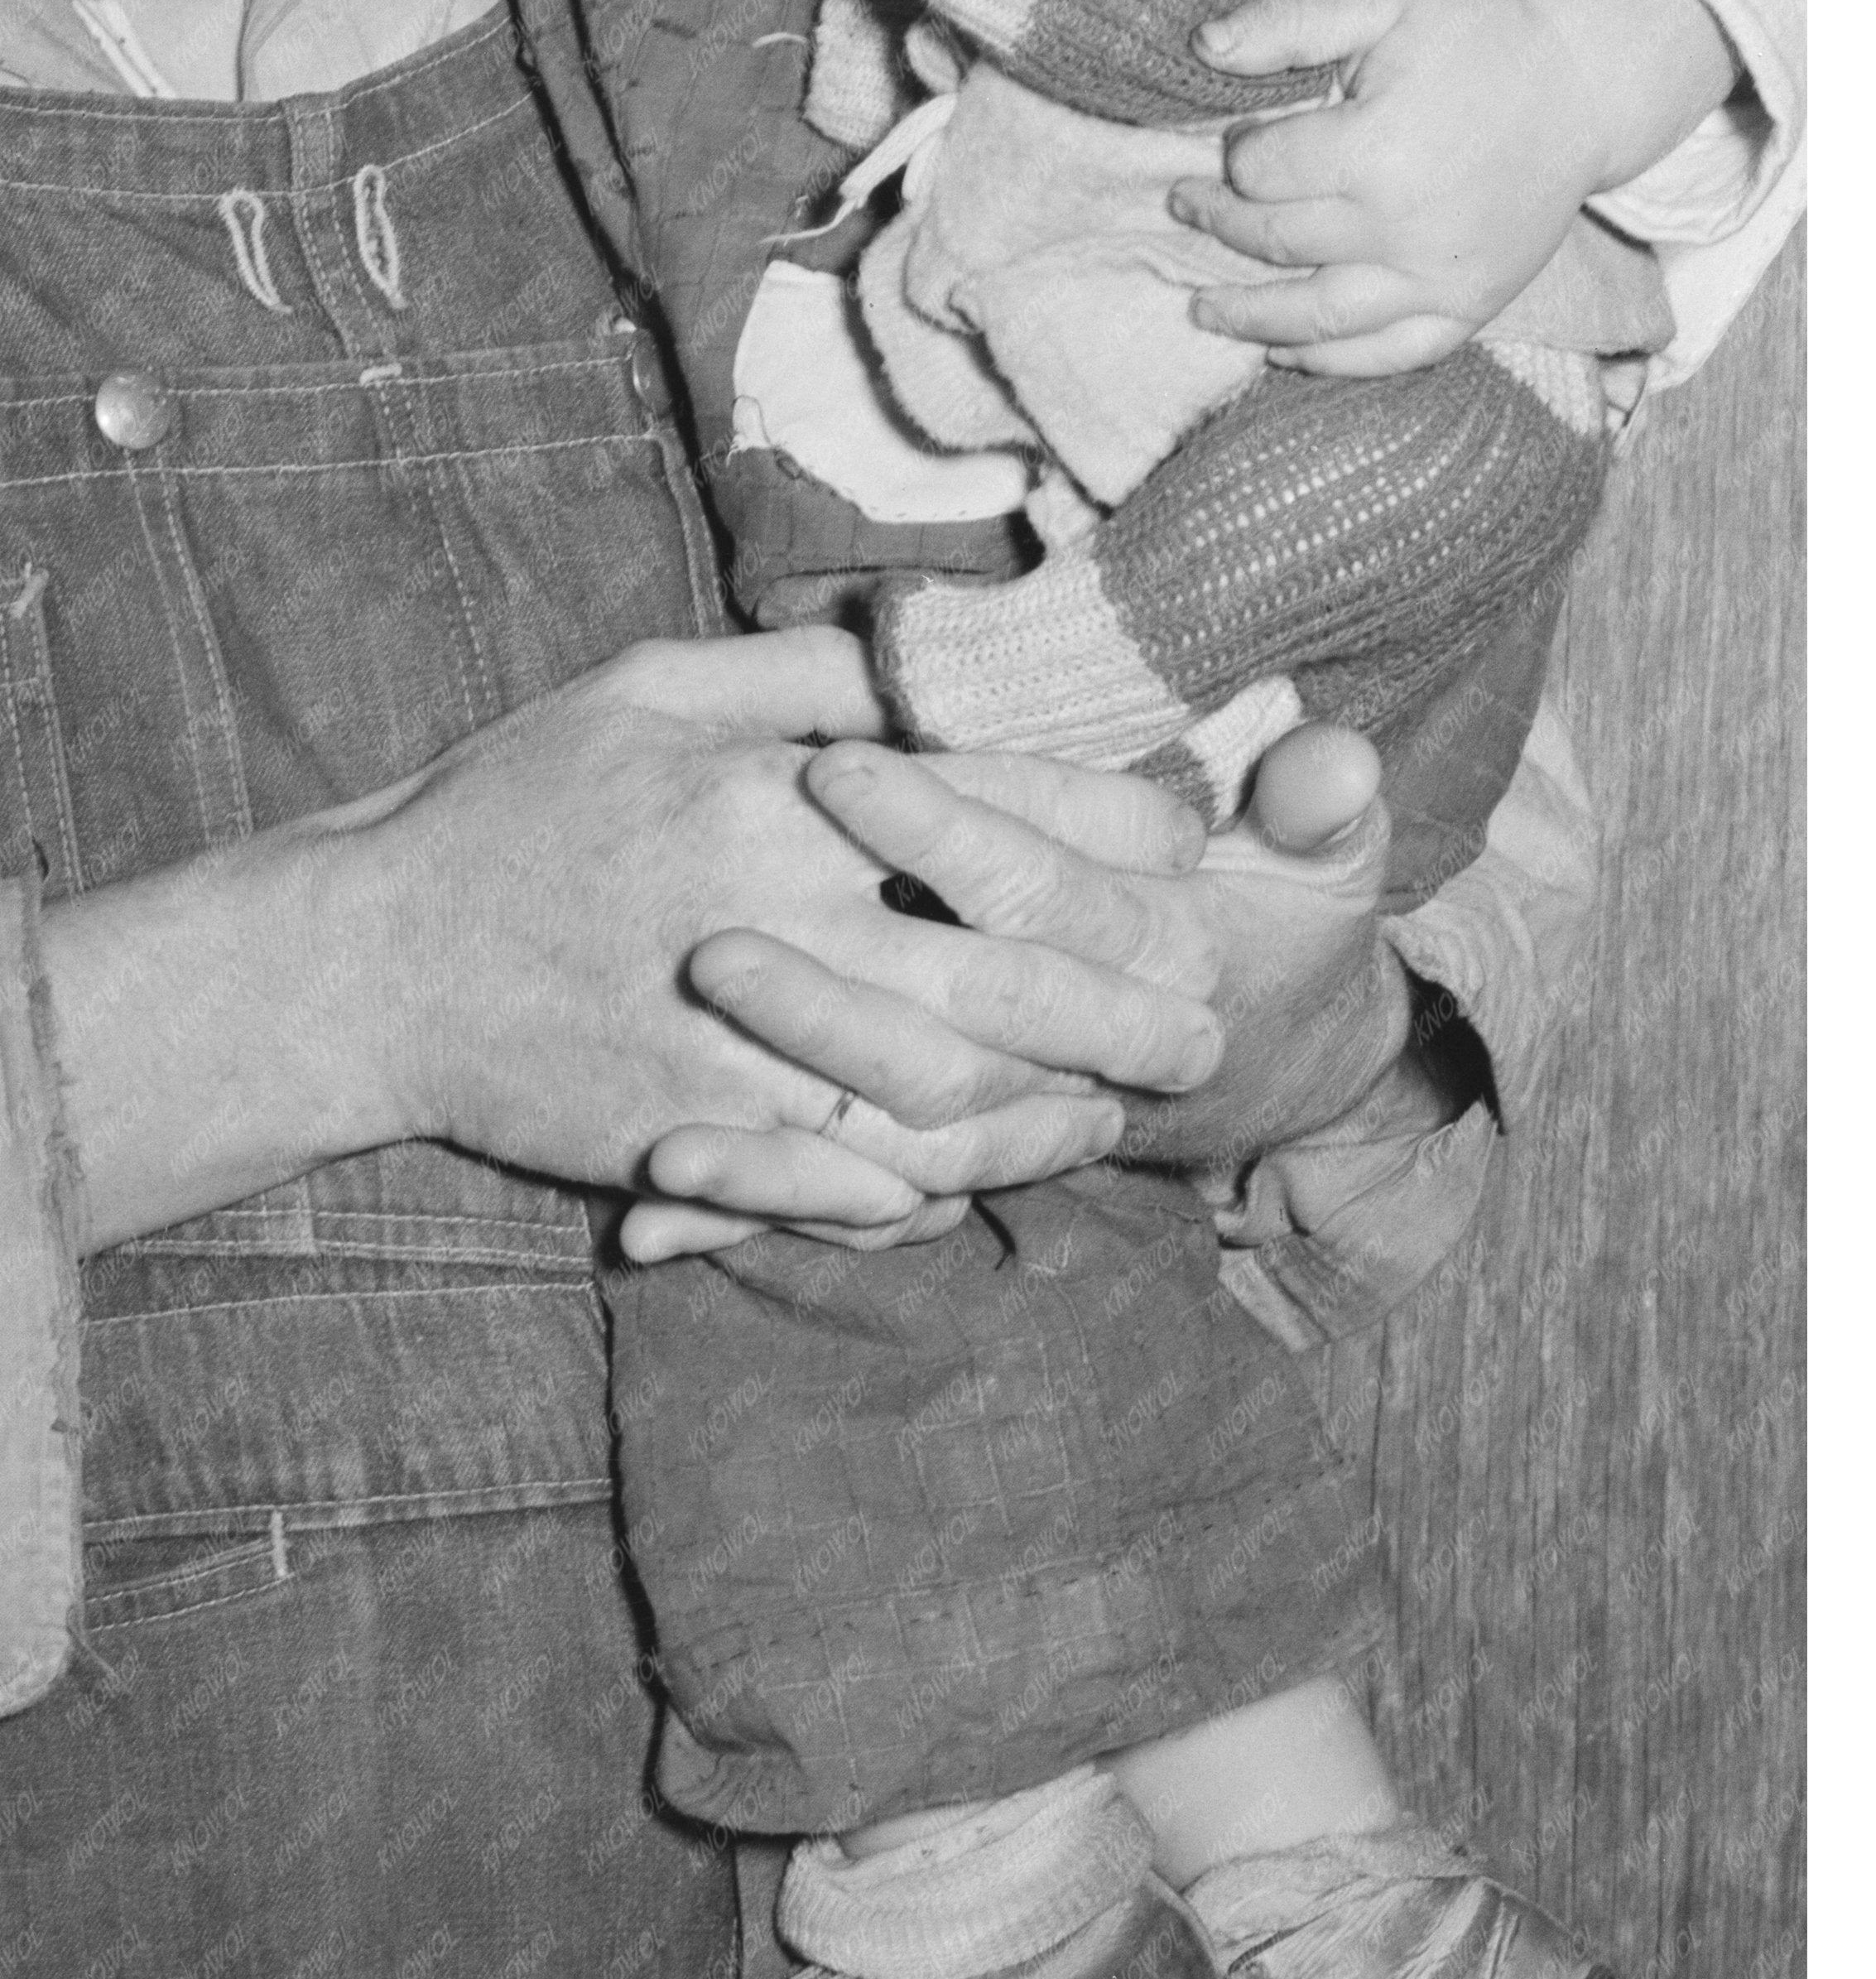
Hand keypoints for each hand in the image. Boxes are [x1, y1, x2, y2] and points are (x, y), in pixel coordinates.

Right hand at [352, 635, 1125, 1237]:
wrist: (373, 960)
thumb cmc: (515, 805)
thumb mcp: (647, 691)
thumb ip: (798, 670)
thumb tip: (925, 644)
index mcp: (774, 790)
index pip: (988, 803)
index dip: (1108, 824)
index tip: (1186, 836)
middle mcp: (775, 914)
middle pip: (1002, 963)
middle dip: (1127, 993)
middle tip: (1211, 1016)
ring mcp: (737, 1040)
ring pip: (946, 1086)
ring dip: (1053, 1104)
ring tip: (1122, 1106)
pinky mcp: (700, 1134)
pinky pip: (851, 1173)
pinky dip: (938, 1181)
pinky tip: (988, 1175)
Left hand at [706, 712, 1405, 1183]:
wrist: (1268, 1055)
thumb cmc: (1269, 924)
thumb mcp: (1319, 864)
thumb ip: (1317, 807)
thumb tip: (1333, 755)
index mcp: (1158, 958)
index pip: (1040, 896)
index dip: (941, 832)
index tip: (834, 769)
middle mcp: (1080, 1064)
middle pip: (945, 1040)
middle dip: (826, 997)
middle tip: (707, 947)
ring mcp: (1007, 1128)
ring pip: (887, 1154)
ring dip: (774, 1152)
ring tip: (664, 1123)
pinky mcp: (945, 1171)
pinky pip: (846, 1217)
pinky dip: (749, 1219)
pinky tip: (644, 1223)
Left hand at [1170, 0, 1596, 369]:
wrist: (1581, 86)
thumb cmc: (1477, 37)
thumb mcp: (1386, 0)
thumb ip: (1292, 21)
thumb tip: (1204, 46)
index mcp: (1378, 149)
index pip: (1263, 172)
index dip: (1234, 157)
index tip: (1232, 142)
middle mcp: (1405, 227)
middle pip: (1278, 241)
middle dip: (1219, 223)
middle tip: (1185, 205)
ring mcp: (1440, 277)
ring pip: (1320, 316)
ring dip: (1250, 317)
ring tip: (1201, 310)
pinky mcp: (1471, 306)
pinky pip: (1392, 353)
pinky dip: (1333, 362)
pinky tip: (1284, 353)